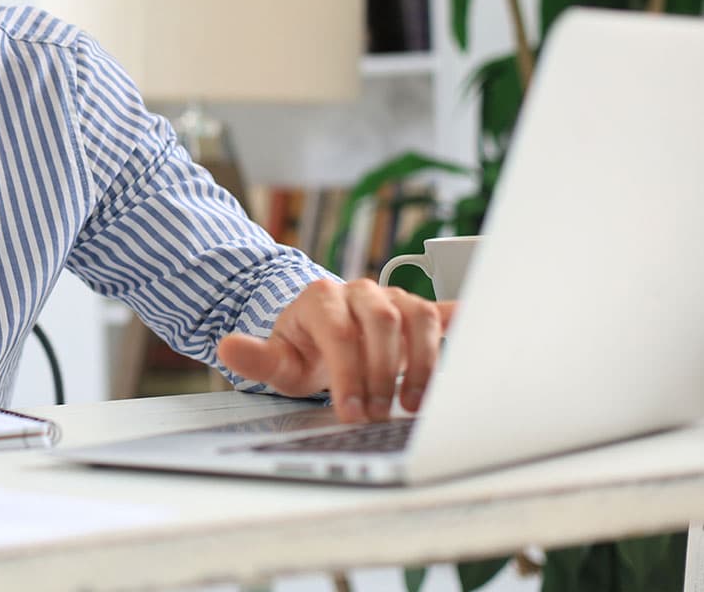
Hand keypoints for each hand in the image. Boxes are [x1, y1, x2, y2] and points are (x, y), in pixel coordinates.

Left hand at [216, 279, 455, 422]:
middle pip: (383, 322)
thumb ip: (254, 356)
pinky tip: (478, 343)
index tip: (351, 412)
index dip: (348, 375)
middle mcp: (359, 291)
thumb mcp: (276, 359)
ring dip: (423, 361)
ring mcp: (393, 297)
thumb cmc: (302, 349)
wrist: (321, 334)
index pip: (340, 333)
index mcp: (320, 298)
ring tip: (413, 404)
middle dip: (383, 371)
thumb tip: (226, 348)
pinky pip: (445, 314)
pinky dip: (464, 325)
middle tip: (380, 413)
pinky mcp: (418, 311)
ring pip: (418, 317)